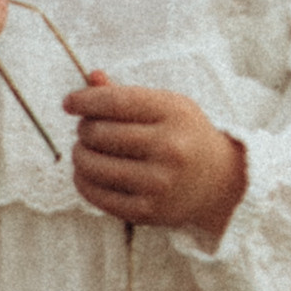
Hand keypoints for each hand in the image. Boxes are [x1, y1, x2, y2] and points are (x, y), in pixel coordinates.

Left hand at [64, 72, 246, 241]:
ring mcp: (158, 183)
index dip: (84, 101)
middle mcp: (169, 148)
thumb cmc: (185, 136)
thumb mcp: (166, 107)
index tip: (69, 103)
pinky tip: (87, 173)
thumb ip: (127, 94)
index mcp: (174, 114)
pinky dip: (82, 180)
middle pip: (98, 133)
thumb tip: (90, 78)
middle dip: (84, 129)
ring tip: (86, 151)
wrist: (220, 183)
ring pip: (91, 164)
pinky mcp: (147, 211)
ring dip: (79, 154)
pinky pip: (95, 194)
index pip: (115, 102)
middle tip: (88, 130)